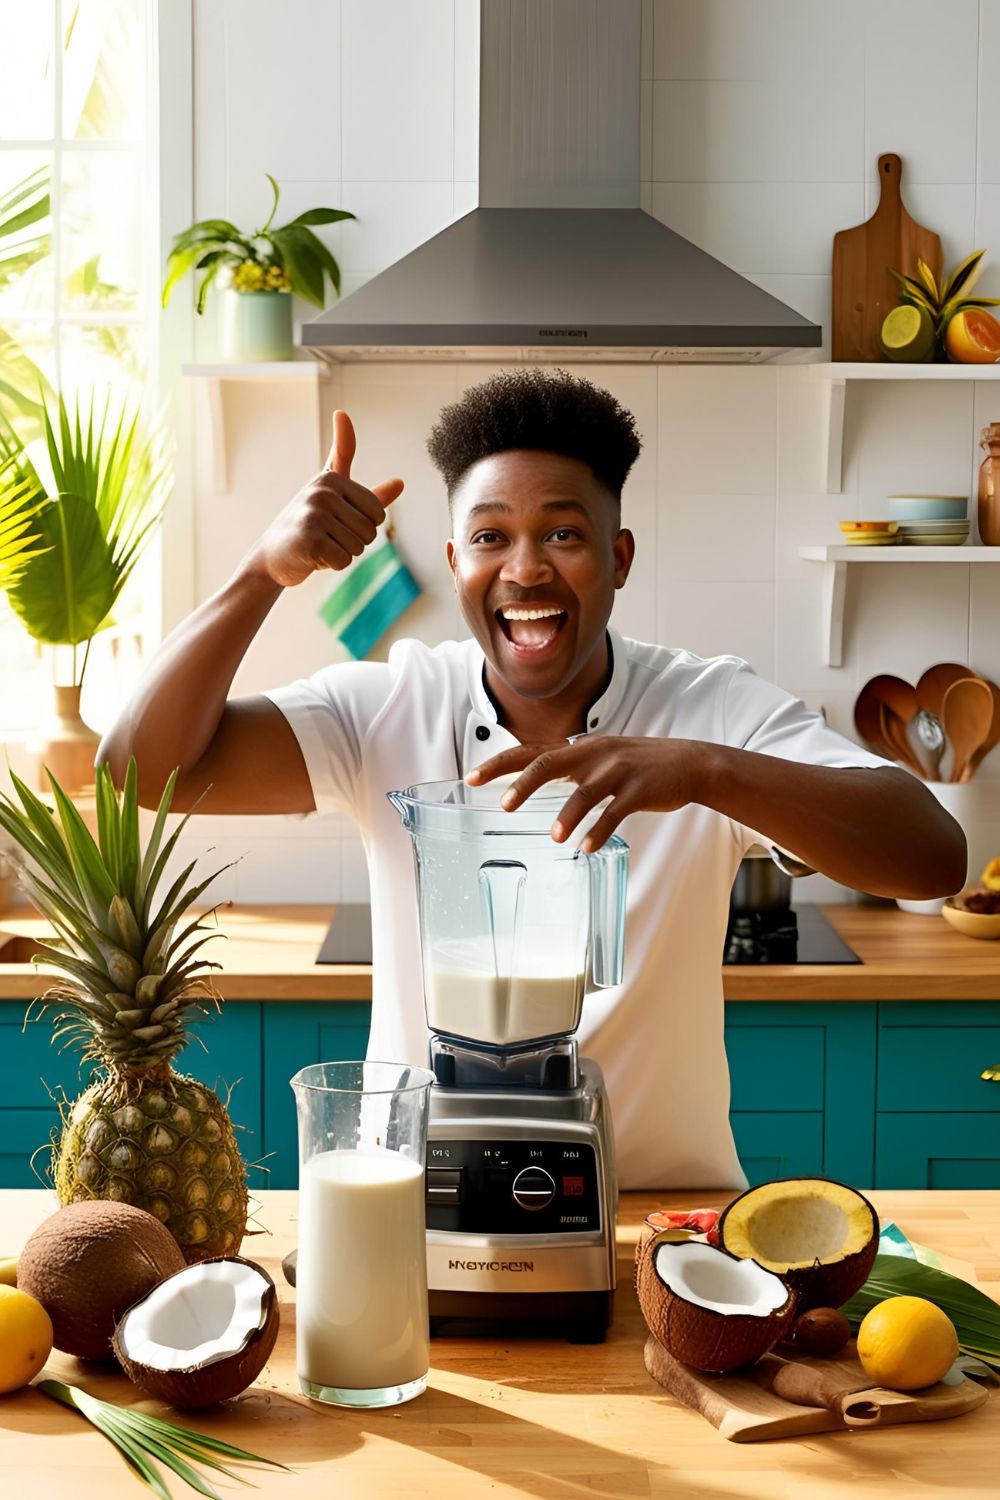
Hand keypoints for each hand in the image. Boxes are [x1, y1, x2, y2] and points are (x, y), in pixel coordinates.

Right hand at [245, 410, 403, 587]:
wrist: (270, 557)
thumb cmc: (310, 529)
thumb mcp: (340, 507)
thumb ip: (370, 497)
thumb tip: (401, 483)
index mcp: (331, 478)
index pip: (377, 510)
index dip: (365, 525)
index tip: (338, 518)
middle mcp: (322, 491)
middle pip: (370, 530)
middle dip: (354, 542)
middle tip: (327, 537)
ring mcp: (314, 513)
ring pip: (358, 547)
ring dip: (342, 554)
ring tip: (319, 545)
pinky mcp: (310, 539)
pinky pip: (344, 561)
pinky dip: (332, 565)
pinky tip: (312, 556)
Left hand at [466, 736, 699, 850]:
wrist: (688, 762)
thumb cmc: (638, 764)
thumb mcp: (599, 756)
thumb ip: (568, 766)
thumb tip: (534, 778)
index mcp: (579, 749)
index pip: (530, 753)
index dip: (499, 765)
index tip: (471, 777)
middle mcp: (593, 755)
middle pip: (548, 764)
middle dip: (522, 784)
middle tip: (503, 805)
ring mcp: (616, 772)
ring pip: (584, 793)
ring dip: (568, 815)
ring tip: (555, 836)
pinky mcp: (638, 791)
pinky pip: (615, 812)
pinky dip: (600, 831)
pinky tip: (587, 847)